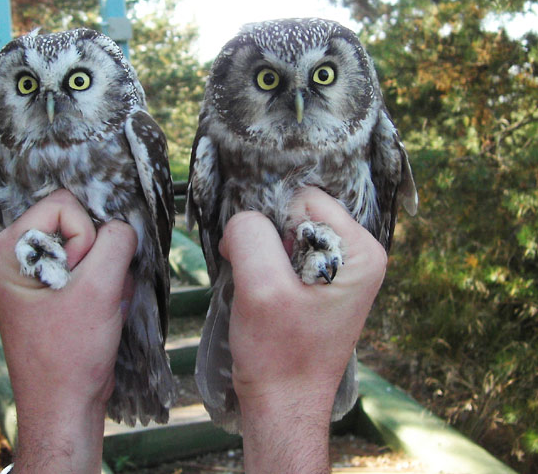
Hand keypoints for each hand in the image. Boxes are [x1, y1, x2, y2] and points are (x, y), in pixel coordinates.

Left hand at [0, 189, 136, 473]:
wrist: (66, 408)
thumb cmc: (70, 355)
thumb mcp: (98, 290)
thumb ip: (116, 242)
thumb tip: (125, 225)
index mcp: (9, 250)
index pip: (63, 205)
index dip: (86, 235)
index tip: (83, 277)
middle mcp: (19, 257)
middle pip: (77, 223)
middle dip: (99, 256)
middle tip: (94, 294)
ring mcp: (38, 276)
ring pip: (90, 248)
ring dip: (106, 275)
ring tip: (100, 308)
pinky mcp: (57, 292)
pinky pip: (92, 270)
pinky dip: (106, 288)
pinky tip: (103, 314)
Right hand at [220, 187, 386, 472]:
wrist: (283, 405)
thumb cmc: (277, 354)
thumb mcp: (260, 288)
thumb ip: (250, 235)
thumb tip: (243, 218)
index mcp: (361, 251)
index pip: (305, 200)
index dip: (272, 226)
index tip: (263, 268)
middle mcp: (360, 255)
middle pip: (299, 214)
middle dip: (269, 241)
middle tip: (261, 284)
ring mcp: (344, 270)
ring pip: (288, 233)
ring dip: (265, 257)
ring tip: (265, 295)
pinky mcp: (325, 284)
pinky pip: (288, 254)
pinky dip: (268, 268)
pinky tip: (267, 298)